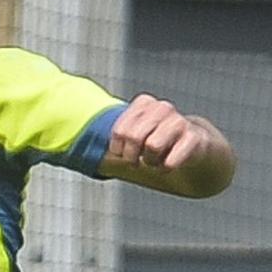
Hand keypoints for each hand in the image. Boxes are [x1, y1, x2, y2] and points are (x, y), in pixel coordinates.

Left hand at [106, 94, 234, 193]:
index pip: (119, 130)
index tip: (123, 153)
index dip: (118, 149)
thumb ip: (111, 139)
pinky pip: (171, 161)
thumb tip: (76, 150)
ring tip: (156, 160)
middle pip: (134, 137)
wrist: (194, 147)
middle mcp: (162, 107)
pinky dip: (166, 168)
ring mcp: (180, 121)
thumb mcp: (132, 136)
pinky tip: (170, 164)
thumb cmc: (155, 143)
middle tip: (138, 160)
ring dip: (150, 162)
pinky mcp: (194, 138)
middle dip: (132, 156)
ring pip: (153, 147)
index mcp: (144, 103)